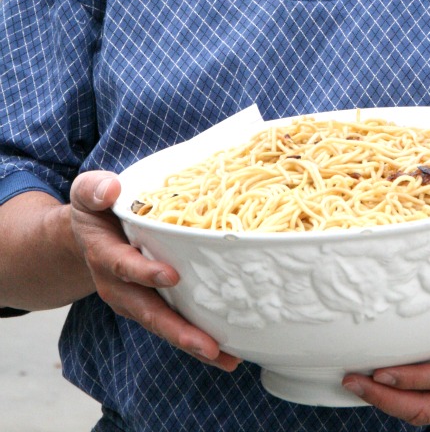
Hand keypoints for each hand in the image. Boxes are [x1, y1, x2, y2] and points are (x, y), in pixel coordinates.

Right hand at [69, 170, 240, 370]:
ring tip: (226, 357)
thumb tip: (111, 189)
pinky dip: (195, 340)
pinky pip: (172, 324)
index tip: (171, 275)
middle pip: (149, 312)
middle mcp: (119, 286)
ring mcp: (135, 299)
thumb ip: (95, 189)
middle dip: (178, 330)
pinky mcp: (151, 304)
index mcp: (104, 255)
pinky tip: (225, 352)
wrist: (88, 234)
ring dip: (192, 343)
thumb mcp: (87, 192)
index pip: (124, 265)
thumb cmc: (95, 208)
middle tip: (209, 345)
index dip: (145, 272)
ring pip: (163, 325)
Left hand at [342, 305, 429, 430]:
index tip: (380, 370)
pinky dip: (402, 400)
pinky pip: (428, 411)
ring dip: (388, 402)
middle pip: (426, 409)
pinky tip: (380, 385)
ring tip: (355, 383)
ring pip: (423, 415)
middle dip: (385, 397)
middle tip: (351, 380)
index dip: (411, 379)